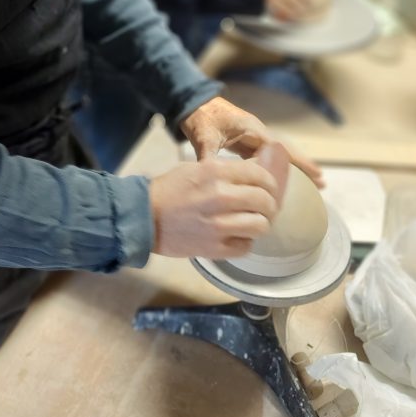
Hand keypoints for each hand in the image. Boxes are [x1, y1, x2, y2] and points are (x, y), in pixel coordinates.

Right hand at [149, 142, 287, 258]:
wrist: (145, 217)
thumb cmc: (171, 188)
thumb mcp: (199, 168)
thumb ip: (227, 171)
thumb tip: (256, 174)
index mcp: (217, 172)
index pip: (260, 176)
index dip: (270, 182)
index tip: (269, 187)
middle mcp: (221, 197)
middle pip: (264, 201)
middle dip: (270, 204)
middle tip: (265, 206)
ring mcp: (219, 225)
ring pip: (260, 225)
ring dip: (260, 224)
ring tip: (253, 222)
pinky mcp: (215, 248)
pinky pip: (246, 246)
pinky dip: (245, 242)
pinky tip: (238, 236)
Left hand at [180, 95, 323, 186]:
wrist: (191, 102)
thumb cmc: (200, 116)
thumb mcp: (204, 137)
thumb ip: (209, 157)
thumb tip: (212, 176)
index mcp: (252, 130)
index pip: (281, 150)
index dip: (299, 163)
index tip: (316, 174)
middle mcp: (256, 133)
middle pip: (285, 152)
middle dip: (303, 166)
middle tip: (322, 182)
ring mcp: (251, 136)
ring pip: (276, 155)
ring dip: (291, 168)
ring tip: (309, 183)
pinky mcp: (244, 141)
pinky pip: (264, 156)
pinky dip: (274, 167)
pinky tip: (278, 180)